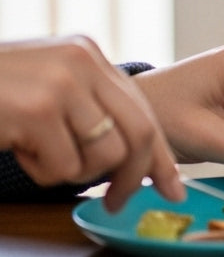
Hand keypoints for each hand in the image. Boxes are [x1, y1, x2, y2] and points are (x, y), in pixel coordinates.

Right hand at [0, 36, 181, 210]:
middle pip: (138, 133)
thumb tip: (134, 158)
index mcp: (87, 54)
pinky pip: (65, 167)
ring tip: (37, 155)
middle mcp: (81, 60)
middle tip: (118, 202)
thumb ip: (85, 107)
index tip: (174, 188)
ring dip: (73, 172)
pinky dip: (42, 173)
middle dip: (135, 176)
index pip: (143, 109)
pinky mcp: (37, 109)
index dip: (160, 154)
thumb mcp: (43, 88)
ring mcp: (60, 82)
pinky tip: (16, 150)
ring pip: (104, 154)